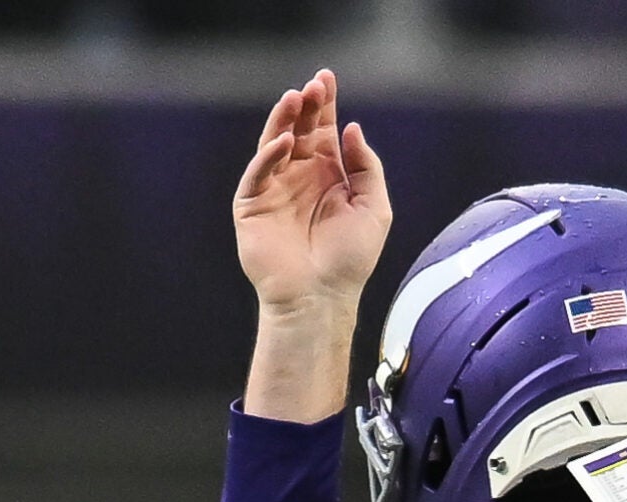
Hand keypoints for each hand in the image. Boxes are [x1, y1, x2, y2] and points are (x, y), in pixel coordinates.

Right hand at [233, 69, 390, 317]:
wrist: (321, 297)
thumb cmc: (350, 260)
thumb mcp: (375, 209)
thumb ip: (367, 168)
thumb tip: (352, 129)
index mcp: (328, 175)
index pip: (323, 130)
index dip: (325, 104)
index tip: (327, 79)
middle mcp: (300, 177)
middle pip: (298, 130)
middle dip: (305, 106)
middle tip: (313, 86)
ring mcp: (274, 189)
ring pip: (274, 143)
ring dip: (283, 120)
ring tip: (295, 99)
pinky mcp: (252, 205)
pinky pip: (258, 173)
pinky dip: (269, 155)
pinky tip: (284, 142)